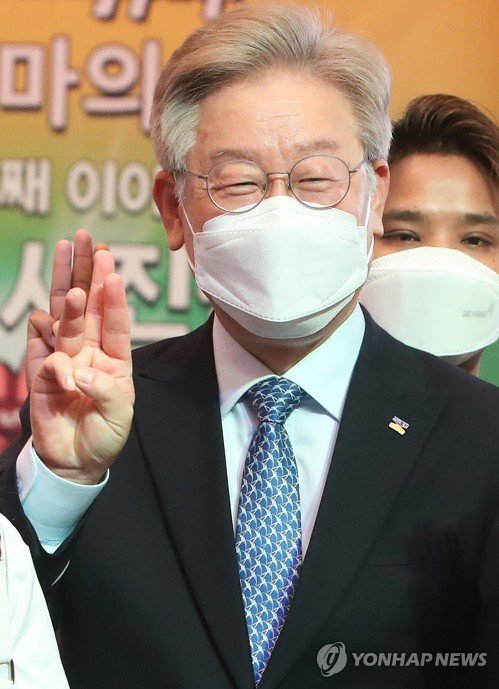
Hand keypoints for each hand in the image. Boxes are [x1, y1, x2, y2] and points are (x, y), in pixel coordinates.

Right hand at [30, 250, 134, 484]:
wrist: (75, 460)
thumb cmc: (104, 435)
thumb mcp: (119, 415)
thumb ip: (106, 391)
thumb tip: (77, 369)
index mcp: (115, 357)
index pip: (114, 320)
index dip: (113, 296)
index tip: (112, 271)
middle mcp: (90, 350)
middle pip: (86, 304)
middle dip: (87, 271)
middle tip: (87, 239)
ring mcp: (64, 355)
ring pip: (61, 313)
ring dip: (62, 287)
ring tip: (67, 257)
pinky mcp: (40, 367)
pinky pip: (38, 342)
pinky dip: (43, 335)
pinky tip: (53, 340)